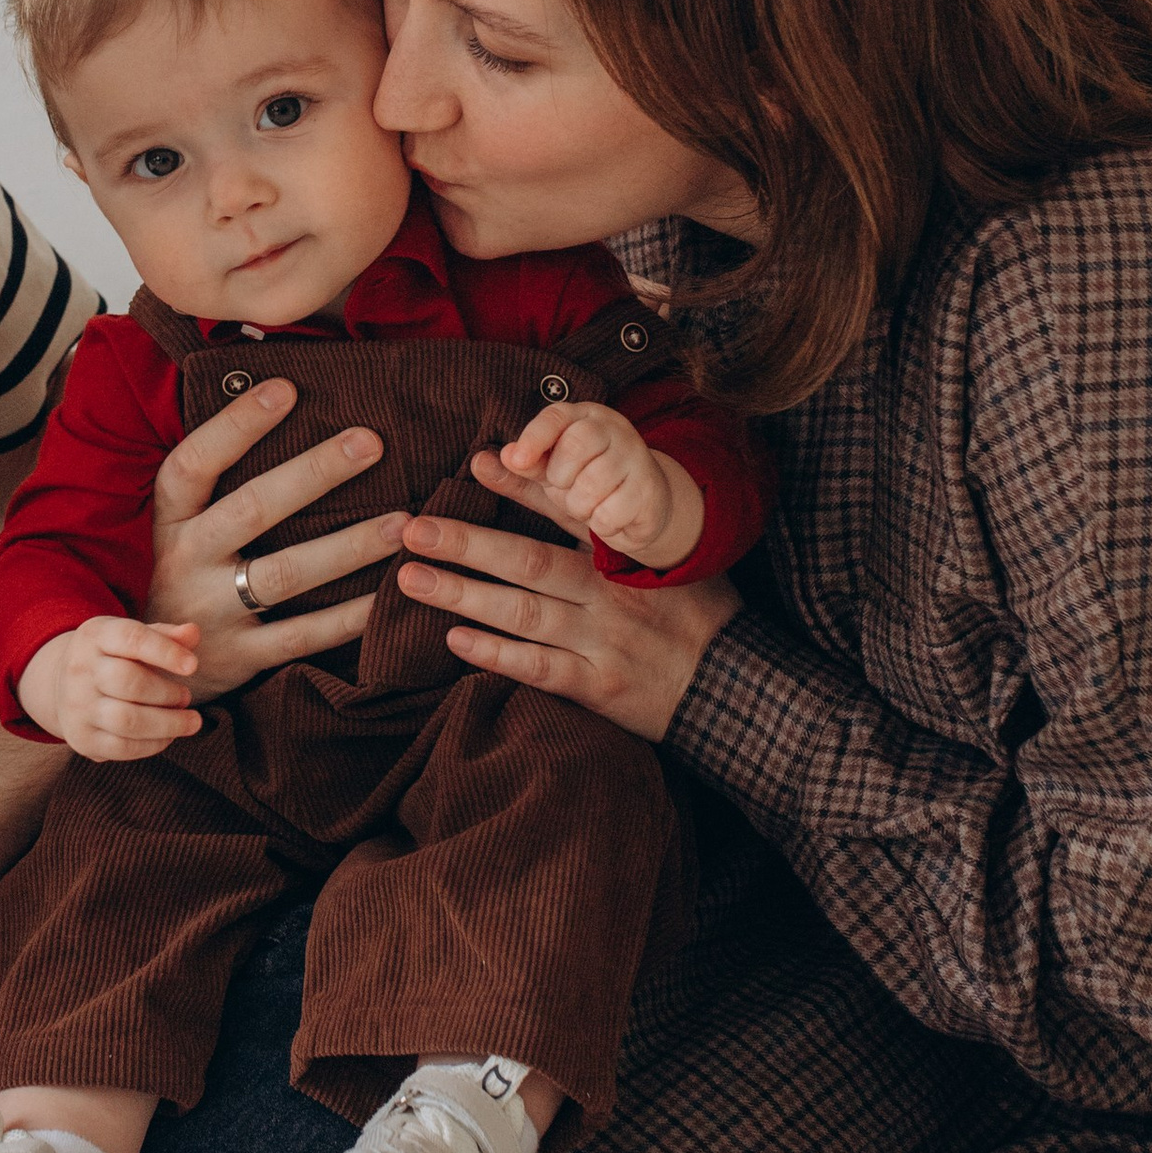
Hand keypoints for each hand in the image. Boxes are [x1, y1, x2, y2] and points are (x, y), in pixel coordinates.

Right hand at [18, 619, 203, 763]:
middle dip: (167, 693)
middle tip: (186, 697)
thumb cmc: (111, 657)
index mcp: (95, 636)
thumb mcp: (132, 637)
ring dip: (168, 723)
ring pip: (127, 720)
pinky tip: (169, 735)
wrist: (61, 685)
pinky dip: (155, 744)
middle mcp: (80, 669)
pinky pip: (123, 747)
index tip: (193, 666)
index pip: (131, 639)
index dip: (165, 652)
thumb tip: (192, 633)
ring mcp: (77, 707)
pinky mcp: (82, 738)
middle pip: (129, 683)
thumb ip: (165, 635)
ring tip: (189, 720)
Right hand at [143, 376, 409, 694]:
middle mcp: (187, 560)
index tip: (287, 389)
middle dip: (314, 473)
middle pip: (252, 509)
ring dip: (348, 546)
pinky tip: (388, 593)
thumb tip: (279, 402)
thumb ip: (217, 482)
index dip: (237, 425)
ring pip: (286, 573)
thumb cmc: (185, 573)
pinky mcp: (241, 657)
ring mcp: (212, 612)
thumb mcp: (180, 526)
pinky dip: (348, 616)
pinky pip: (302, 634)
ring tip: (402, 522)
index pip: (196, 462)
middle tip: (371, 442)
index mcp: (171, 520)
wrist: (148, 668)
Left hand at [392, 449, 743, 743]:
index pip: (565, 512)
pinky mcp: (600, 688)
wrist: (739, 690)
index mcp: (626, 558)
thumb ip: (627, 538)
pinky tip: (456, 640)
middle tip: (411, 528)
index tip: (476, 462)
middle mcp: (610, 595)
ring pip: (523, 613)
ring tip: (412, 579)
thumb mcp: (676, 566)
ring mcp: (603, 642)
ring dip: (463, 594)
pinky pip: (539, 668)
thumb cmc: (703, 621)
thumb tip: (581, 497)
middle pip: (527, 561)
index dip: (520, 487)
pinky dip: (496, 655)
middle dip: (465, 542)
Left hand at [497, 398, 704, 571]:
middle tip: (568, 488)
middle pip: (576, 445)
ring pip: (593, 483)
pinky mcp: (652, 489)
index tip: (516, 459)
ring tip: (589, 504)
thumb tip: (478, 461)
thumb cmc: (587, 484)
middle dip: (562, 478)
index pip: (556, 416)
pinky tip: (611, 516)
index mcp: (583, 417)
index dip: (535, 436)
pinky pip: (612, 512)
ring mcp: (636, 457)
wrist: (645, 505)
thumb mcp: (549, 475)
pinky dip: (603, 523)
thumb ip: (520, 468)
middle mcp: (613, 428)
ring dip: (581, 505)